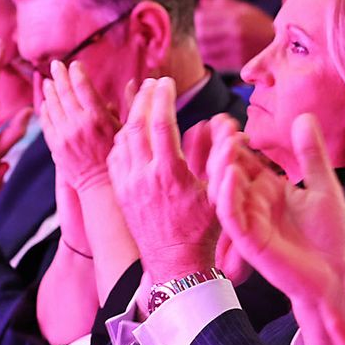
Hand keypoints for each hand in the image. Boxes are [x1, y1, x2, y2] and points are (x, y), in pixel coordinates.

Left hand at [38, 60, 119, 194]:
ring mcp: (65, 135)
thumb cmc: (120, 156)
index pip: (83, 87)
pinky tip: (45, 103)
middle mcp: (79, 124)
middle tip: (56, 64)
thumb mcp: (128, 128)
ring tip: (48, 80)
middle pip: (65, 93)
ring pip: (53, 106)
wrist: (102, 185)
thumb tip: (133, 82)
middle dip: (60, 76)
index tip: (75, 64)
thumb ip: (129, 103)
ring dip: (49, 91)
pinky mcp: (55, 146)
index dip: (77, 73)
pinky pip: (47, 123)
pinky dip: (45, 111)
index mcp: (98, 117)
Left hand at [108, 76, 218, 280]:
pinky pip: (115, 157)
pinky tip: (132, 131)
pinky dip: (122, 138)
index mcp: (170, 174)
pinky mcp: (121, 193)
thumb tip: (228, 128)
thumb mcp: (219, 195)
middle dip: (145, 99)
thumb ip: (221, 158)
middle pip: (138, 125)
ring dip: (131, 116)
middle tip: (153, 82)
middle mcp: (144, 177)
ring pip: (122, 139)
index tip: (167, 81)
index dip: (163, 98)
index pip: (162, 124)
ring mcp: (128, 185)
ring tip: (143, 100)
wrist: (174, 263)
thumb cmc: (202, 230)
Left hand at [194, 0, 273, 73]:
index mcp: (236, 16)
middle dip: (193, 34)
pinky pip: (213, 62)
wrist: (281, 46)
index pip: (202, 16)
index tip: (194, 20)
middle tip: (191, 34)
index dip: (194, 19)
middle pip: (201, 34)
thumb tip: (202, 1)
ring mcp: (236, 49)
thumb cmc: (259, 25)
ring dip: (198, 47)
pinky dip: (206, 59)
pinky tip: (207, 55)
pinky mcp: (237, 63)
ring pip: (205, 49)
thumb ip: (222, 3)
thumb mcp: (244, 9)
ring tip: (198, 44)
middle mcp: (235, 32)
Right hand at [210, 113, 344, 344]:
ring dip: (222, 168)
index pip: (243, 159)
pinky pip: (233, 218)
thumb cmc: (329, 236)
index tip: (223, 117)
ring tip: (228, 144)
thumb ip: (311, 154)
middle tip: (218, 123)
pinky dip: (229, 196)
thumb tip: (303, 116)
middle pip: (227, 171)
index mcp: (267, 189)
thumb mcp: (323, 186)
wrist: (336, 274)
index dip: (232, 139)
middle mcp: (253, 204)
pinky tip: (231, 175)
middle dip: (220, 148)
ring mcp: (250, 223)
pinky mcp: (251, 243)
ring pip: (224, 192)